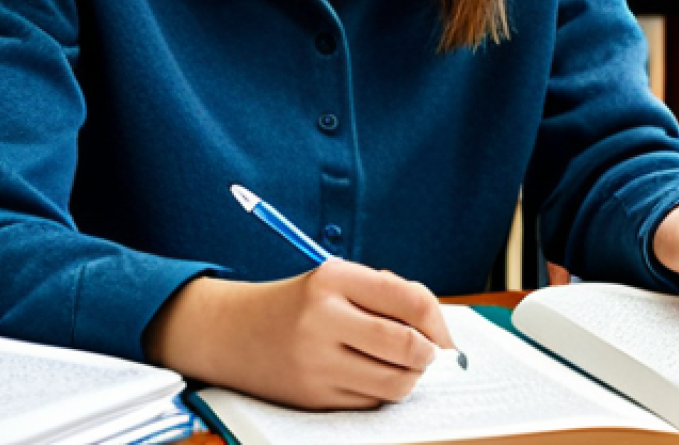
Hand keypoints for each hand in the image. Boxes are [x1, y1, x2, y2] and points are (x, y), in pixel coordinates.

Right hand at [143, 259, 454, 409]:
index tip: (444, 334)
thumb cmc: (299, 303)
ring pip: (395, 381)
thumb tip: (439, 331)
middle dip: (429, 354)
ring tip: (405, 367)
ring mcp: (317, 360)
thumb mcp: (337, 280)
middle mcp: (323, 317)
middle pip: (407, 345)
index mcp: (333, 278)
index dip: (439, 321)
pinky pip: (371, 401)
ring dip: (411, 378)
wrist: (234, 331)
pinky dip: (383, 392)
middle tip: (431, 354)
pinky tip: (371, 375)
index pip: (409, 300)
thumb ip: (386, 295)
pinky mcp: (313, 395)